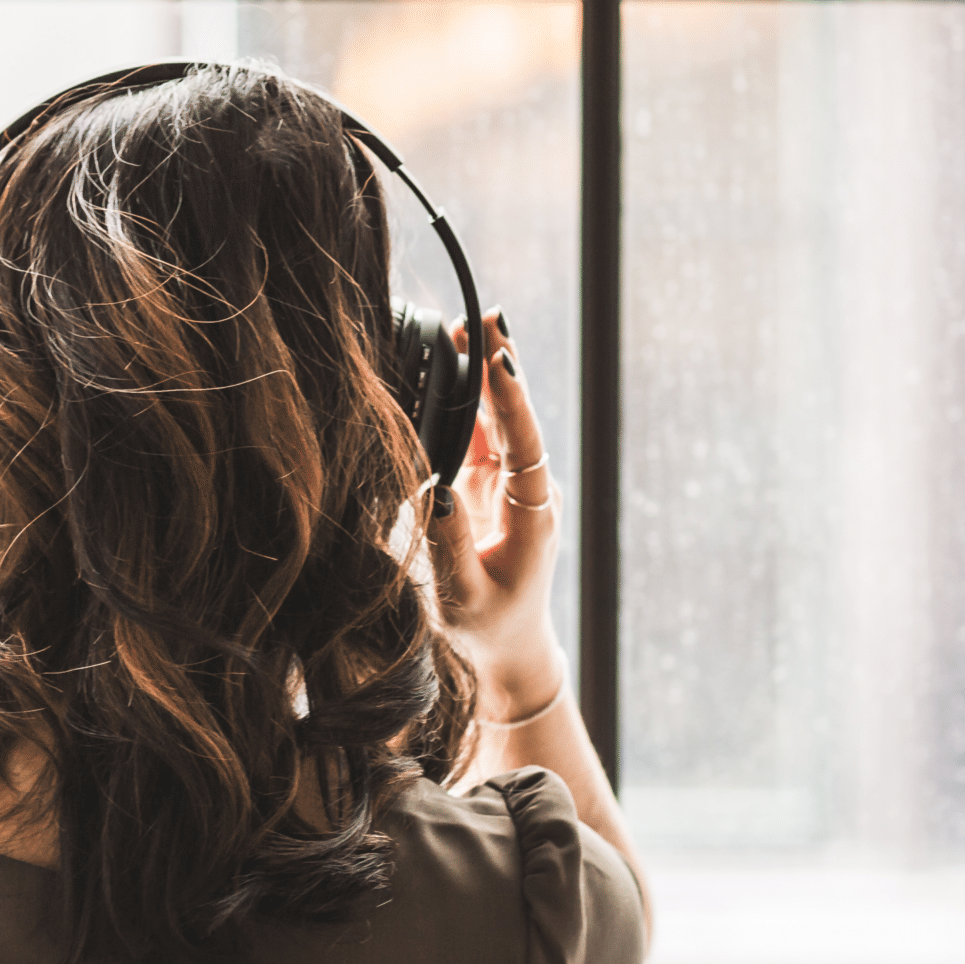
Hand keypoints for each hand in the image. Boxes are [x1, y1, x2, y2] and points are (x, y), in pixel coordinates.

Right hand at [427, 309, 565, 719]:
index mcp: (533, 512)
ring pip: (498, 418)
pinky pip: (479, 433)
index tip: (501, 360)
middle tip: (486, 316)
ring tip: (467, 326)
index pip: (524, 443)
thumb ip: (449, 543)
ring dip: (483, 374)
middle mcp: (529, 488)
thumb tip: (432, 488)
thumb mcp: (464, 594)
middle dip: (499, 365)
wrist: (510, 647)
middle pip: (515, 416)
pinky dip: (465, 399)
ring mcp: (511, 483)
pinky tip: (452, 363)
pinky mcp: (489, 484)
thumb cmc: (489, 627)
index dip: (512, 400)